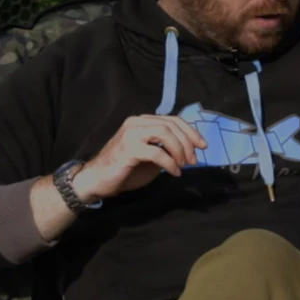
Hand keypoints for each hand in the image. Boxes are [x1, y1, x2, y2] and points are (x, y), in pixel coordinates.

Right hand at [72, 113, 207, 201]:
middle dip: (188, 142)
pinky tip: (174, 172)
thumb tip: (188, 150)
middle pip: (171, 125)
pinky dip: (170, 163)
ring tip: (183, 165)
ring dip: (179, 150)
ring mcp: (131, 133)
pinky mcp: (129, 148)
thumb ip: (165, 148)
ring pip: (165, 133)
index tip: (202, 146)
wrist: (97, 180)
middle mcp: (136, 122)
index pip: (172, 119)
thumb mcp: (150, 156)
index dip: (191, 131)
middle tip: (193, 160)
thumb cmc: (123, 169)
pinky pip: (157, 152)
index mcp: (142, 121)